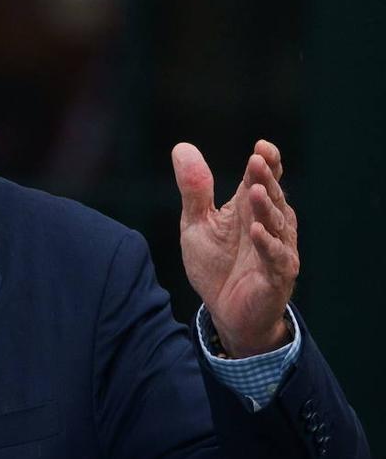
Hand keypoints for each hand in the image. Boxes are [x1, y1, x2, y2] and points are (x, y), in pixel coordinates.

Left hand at [171, 140, 298, 357]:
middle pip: (271, 197)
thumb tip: (181, 147)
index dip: (266, 163)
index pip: (261, 180)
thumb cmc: (215, 264)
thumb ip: (194, 190)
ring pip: (276, 224)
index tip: (261, 146)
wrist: (223, 311)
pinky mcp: (277, 276)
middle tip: (258, 160)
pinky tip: (257, 231)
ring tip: (255, 191)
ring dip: (266, 207)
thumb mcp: (197, 223)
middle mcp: (268, 225)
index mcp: (249, 209)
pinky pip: (276, 258)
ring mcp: (276, 250)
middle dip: (265, 179)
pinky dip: (267, 245)